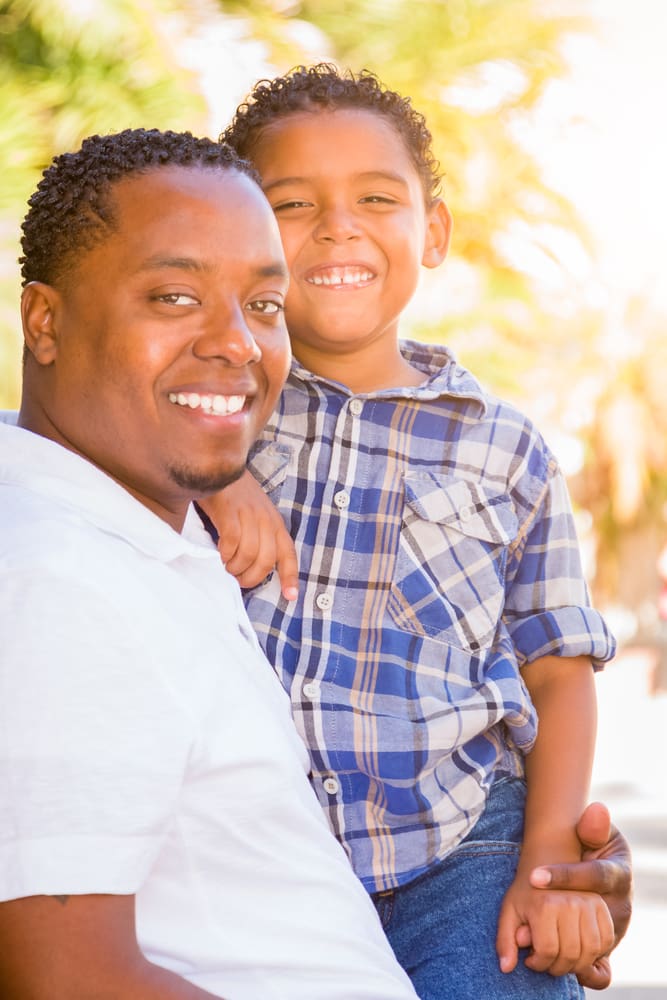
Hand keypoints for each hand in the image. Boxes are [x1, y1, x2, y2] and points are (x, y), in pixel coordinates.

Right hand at [198, 471, 298, 599]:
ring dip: (235, 568)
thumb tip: (254, 566)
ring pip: (249, 554)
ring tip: (227, 567)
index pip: (288, 554)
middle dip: (251, 578)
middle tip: (238, 579)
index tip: (290, 598)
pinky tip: (220, 554)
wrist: (221, 466)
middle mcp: (266, 520)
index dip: (290, 577)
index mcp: (276, 523)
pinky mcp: (229, 511)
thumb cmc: (236, 495)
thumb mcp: (257, 514)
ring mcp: (249, 515)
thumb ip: (260, 536)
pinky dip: (225, 554)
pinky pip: (232, 542)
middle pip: (266, 561)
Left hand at [497, 872, 613, 978]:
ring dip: (578, 964)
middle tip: (547, 963)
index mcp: (544, 905)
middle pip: (570, 954)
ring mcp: (589, 903)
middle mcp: (569, 903)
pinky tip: (580, 951)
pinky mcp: (602, 906)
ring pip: (590, 951)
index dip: (538, 964)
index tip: (531, 960)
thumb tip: (505, 968)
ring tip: (563, 960)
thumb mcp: (509, 913)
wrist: (546, 863)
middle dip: (557, 967)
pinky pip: (606, 940)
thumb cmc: (525, 893)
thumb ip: (505, 942)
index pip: (547, 952)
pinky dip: (595, 953)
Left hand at [519, 802, 632, 988]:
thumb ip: (591, 826)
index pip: (594, 875)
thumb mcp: (590, 830)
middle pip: (593, 916)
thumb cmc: (591, 844)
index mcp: (618, 872)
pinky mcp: (606, 947)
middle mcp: (621, 903)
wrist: (596, 864)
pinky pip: (603, 968)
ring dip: (565, 947)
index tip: (534, 875)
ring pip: (597, 944)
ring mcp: (615, 928)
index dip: (564, 876)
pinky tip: (560, 968)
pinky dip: (585, 972)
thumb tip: (598, 810)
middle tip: (525, 923)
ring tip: (532, 947)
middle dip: (558, 919)